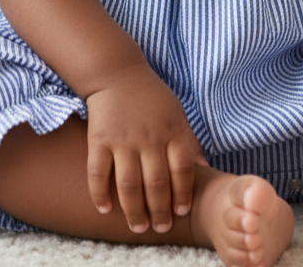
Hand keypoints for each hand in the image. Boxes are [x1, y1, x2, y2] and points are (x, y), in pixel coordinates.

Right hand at [85, 62, 207, 232]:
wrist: (117, 73)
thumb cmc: (151, 95)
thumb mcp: (177, 113)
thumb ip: (189, 140)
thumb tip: (204, 167)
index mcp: (171, 131)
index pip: (182, 171)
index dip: (183, 195)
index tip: (181, 212)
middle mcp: (149, 138)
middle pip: (157, 184)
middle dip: (160, 212)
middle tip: (160, 228)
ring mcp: (123, 140)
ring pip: (129, 185)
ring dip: (134, 211)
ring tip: (138, 226)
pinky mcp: (99, 139)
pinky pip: (98, 173)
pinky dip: (100, 194)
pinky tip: (105, 209)